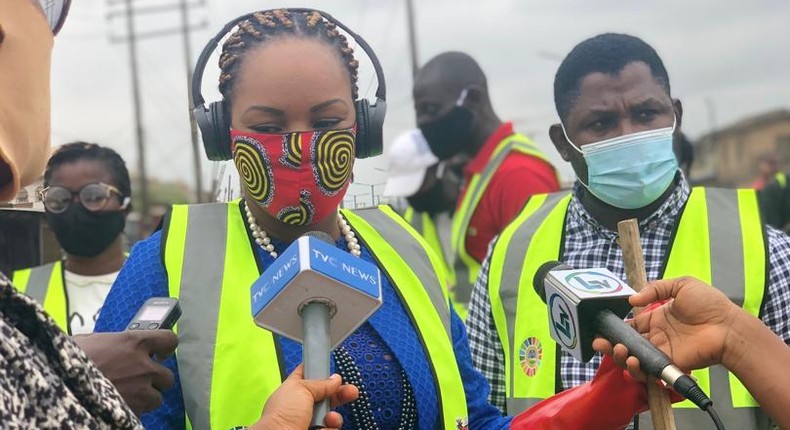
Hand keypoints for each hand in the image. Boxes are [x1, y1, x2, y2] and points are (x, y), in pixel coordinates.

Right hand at [74, 330, 176, 414]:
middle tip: (138, 381)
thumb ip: (113, 344)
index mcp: (134, 343)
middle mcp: (144, 367)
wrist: (54, 385)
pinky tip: (117, 407)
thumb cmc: (67, 358)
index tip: (159, 353)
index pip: (169, 340)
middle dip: (154, 380)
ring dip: (145, 398)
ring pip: (157, 398)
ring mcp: (141, 392)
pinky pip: (140, 414)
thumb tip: (115, 347)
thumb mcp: (90, 341)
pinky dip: (132, 412)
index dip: (165, 348)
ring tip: (126, 397)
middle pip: (167, 376)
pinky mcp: (133, 413)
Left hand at [249, 365, 358, 429]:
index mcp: (294, 389)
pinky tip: (325, 428)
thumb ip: (321, 383)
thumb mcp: (301, 389)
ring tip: (330, 418)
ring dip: (334, 416)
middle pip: (326, 395)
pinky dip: (330, 428)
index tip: (332, 367)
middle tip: (352, 391)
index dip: (319, 369)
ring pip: (331, 414)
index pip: (307, 374)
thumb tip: (336, 378)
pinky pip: (330, 428)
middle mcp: (302, 404)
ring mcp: (310, 421)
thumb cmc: (286, 411)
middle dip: (340, 393)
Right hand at [593, 276, 740, 379]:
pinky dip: (636, 370)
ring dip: (620, 357)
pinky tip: (632, 361)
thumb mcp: (682, 284)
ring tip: (619, 350)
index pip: (630, 325)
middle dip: (609, 344)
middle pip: (626, 344)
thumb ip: (655, 288)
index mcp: (657, 318)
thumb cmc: (710, 304)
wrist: (728, 327)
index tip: (602, 327)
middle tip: (600, 342)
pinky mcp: (668, 365)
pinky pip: (647, 372)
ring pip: (632, 359)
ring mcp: (661, 352)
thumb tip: (632, 300)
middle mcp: (656, 337)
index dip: (615, 327)